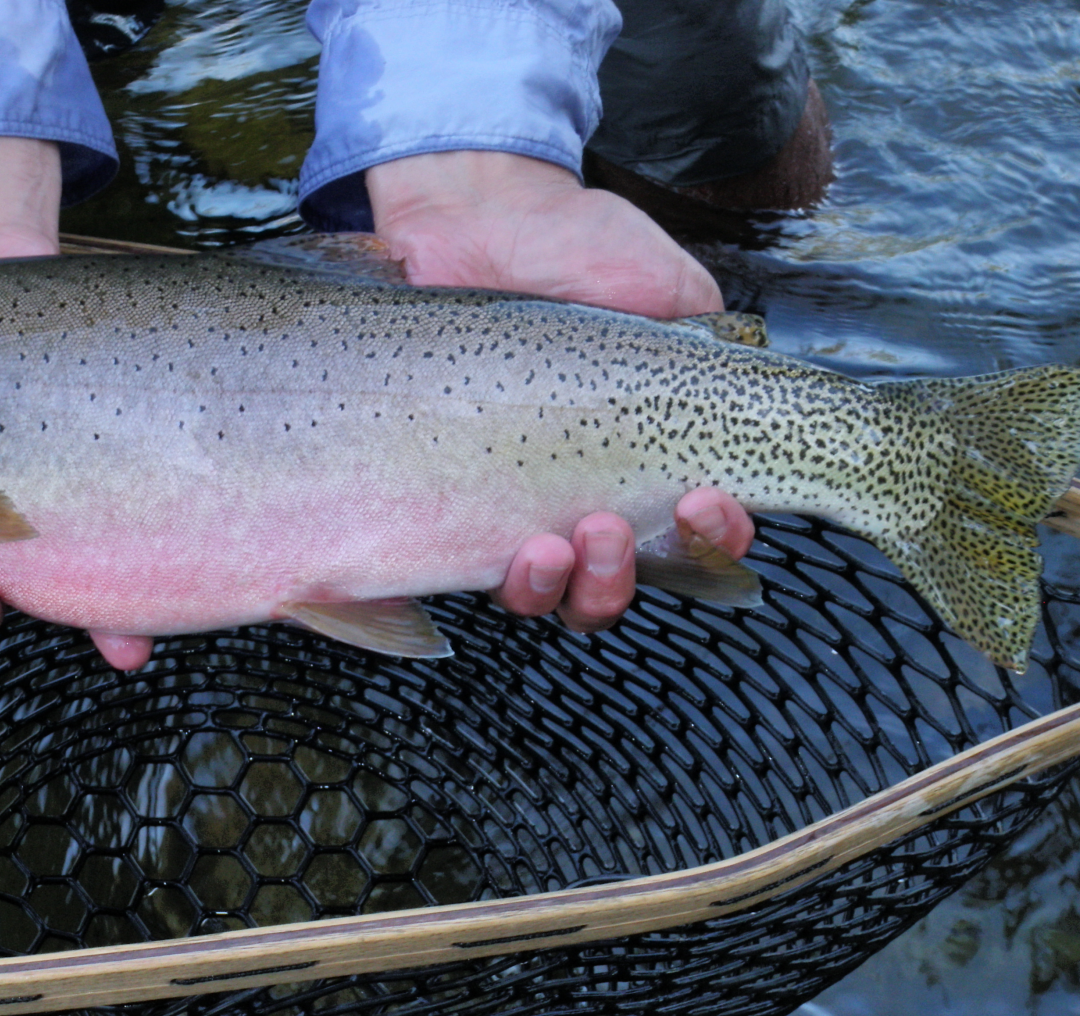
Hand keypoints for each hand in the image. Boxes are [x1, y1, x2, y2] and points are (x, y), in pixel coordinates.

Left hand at [366, 150, 754, 632]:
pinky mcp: (453, 501)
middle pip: (617, 586)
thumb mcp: (671, 292)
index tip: (707, 503)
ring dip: (574, 588)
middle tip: (611, 526)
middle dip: (625, 576)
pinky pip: (479, 574)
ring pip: (556, 597)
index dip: (714, 543)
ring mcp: (514, 505)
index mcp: (643, 459)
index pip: (693, 536)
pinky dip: (512, 582)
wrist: (478, 219)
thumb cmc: (579, 249)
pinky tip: (520, 547)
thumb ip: (721, 351)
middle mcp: (582, 494)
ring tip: (563, 542)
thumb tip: (760, 398)